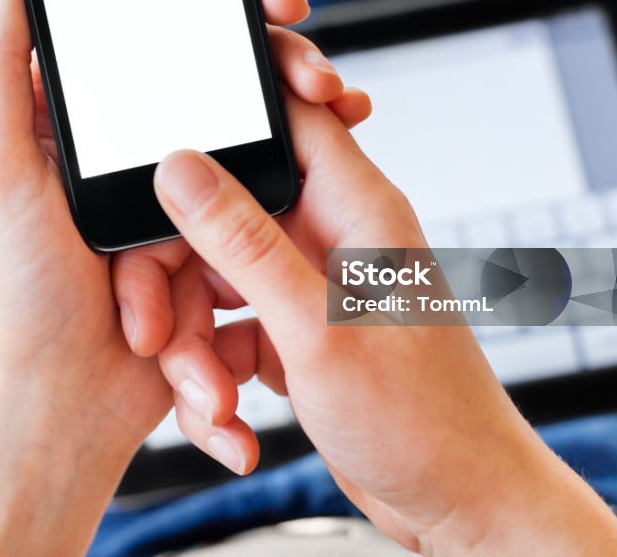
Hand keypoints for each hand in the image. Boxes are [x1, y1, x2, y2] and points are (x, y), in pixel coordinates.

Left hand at [0, 0, 364, 444]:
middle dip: (265, 28)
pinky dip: (314, 152)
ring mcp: (180, 182)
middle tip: (298, 17)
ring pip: (253, 111)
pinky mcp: (217, 226)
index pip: (142, 8)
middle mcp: (134, 136)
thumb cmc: (20, 296)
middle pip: (213, 54)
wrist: (69, 404)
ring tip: (334, 86)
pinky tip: (346, 128)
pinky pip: (271, 178)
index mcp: (82, 111)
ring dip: (299, 87)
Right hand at [116, 99, 616, 555]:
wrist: (456, 504)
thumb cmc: (426, 420)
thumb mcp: (319, 328)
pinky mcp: (291, 331)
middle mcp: (327, 235)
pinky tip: (232, 424)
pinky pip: (225, 333)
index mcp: (353, 206)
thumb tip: (183, 169)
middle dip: (180, 278)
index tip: (161, 144)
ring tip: (215, 406)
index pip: (287, 115)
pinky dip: (214, 380)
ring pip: (211, 280)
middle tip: (161, 333)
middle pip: (218, 213)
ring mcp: (306, 285)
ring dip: (194, 348)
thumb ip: (245, 244)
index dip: (226, 113)